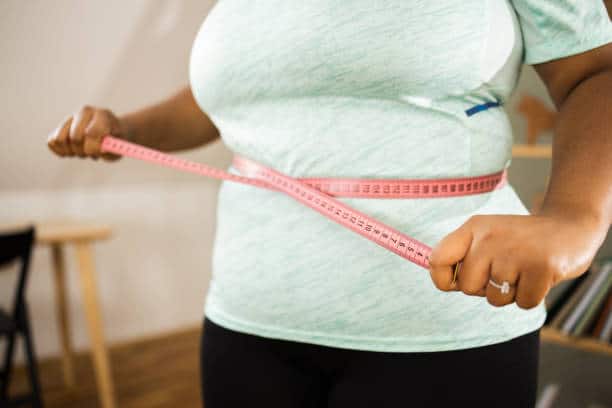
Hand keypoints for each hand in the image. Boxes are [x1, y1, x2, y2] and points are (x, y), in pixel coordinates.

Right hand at [47, 105, 130, 160]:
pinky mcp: (60, 128)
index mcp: (101, 114)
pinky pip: (51, 142)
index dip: (95, 148)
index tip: (101, 152)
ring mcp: (70, 119)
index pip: (91, 132)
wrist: (111, 134)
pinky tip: (73, 152)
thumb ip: (112, 148)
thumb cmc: (116, 141)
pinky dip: (61, 152)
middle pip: (75, 138)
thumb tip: (101, 149)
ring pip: (59, 139)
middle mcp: (84, 113)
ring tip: (83, 152)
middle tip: (93, 154)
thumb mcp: (121, 146)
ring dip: (72, 152)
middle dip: (84, 151)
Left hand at [427, 210, 607, 308]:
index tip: (454, 282)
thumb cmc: (521, 240)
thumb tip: (443, 283)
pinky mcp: (541, 266)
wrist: (570, 226)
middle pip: (468, 287)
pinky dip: (532, 296)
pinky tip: (539, 276)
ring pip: (495, 299)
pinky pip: (523, 303)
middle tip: (505, 271)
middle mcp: (490, 237)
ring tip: (524, 270)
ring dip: (510, 293)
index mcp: (473, 228)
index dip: (442, 279)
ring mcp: (515, 251)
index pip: (438, 259)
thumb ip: (463, 257)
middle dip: (485, 288)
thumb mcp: (487, 237)